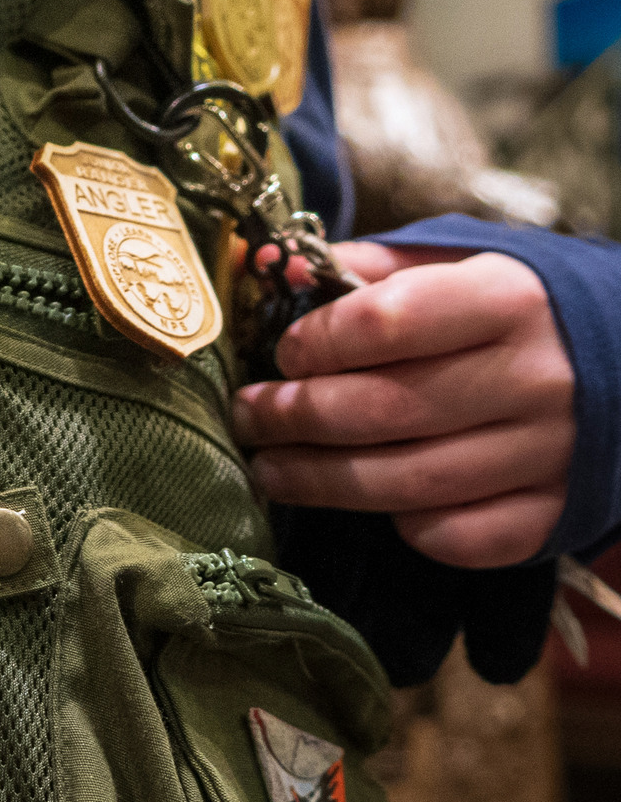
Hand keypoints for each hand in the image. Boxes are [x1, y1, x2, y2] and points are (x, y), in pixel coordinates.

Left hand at [232, 244, 574, 568]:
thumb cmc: (513, 312)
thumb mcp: (458, 265)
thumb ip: (372, 268)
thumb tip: (285, 269)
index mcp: (506, 300)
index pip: (387, 322)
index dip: (317, 341)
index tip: (283, 353)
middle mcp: (534, 379)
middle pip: (385, 410)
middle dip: (295, 417)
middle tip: (248, 416)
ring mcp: (548, 454)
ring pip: (409, 483)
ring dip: (320, 481)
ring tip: (269, 469)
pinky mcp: (552, 515)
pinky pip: (458, 537)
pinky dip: (405, 526)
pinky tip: (370, 504)